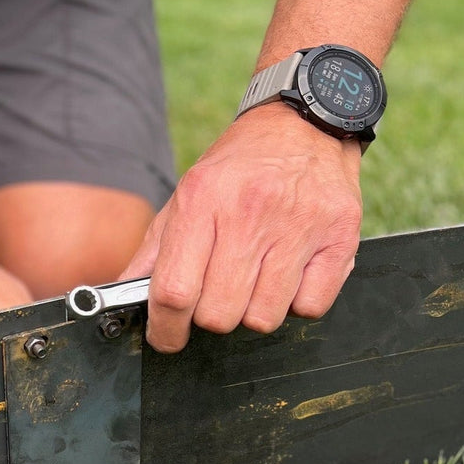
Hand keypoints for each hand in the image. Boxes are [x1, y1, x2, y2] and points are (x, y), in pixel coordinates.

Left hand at [122, 103, 363, 352]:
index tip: (167, 338)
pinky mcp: (340, 239)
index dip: (166, 328)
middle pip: (218, 314)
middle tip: (216, 296)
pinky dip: (296, 304)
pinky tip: (288, 275)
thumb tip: (123, 295)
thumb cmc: (238, 170)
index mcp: (202, 201)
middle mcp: (250, 214)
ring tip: (254, 279)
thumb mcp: (186, 197)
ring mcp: (299, 227)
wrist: (304, 125)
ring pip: (263, 319)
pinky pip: (309, 308)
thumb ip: (155, 251)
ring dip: (253, 312)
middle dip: (211, 318)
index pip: (174, 291)